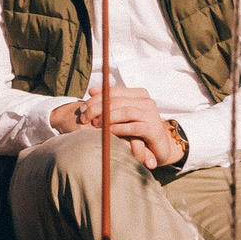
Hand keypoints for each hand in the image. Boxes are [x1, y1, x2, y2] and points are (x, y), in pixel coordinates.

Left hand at [58, 88, 184, 168]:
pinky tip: (108, 132)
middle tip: (84, 118)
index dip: (95, 99)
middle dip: (97, 108)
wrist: (158, 148)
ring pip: (126, 112)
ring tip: (95, 125)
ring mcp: (152, 115)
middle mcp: (147, 102)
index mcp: (139, 94)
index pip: (113, 91)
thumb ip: (109, 103)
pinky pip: (134, 128)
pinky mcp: (154, 130)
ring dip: (107, 118)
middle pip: (117, 101)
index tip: (82, 108)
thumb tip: (92, 91)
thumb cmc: (137, 130)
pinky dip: (119, 129)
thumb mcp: (121, 115)